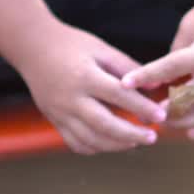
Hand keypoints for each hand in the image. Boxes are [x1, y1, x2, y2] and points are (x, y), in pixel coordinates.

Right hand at [16, 23, 166, 153]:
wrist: (32, 47)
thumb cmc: (71, 45)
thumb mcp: (101, 49)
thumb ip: (128, 68)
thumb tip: (156, 87)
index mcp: (85, 77)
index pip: (119, 97)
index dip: (143, 108)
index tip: (161, 116)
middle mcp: (71, 98)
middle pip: (105, 125)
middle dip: (132, 135)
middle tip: (152, 137)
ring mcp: (59, 113)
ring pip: (91, 140)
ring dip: (116, 145)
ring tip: (135, 142)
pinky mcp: (54, 120)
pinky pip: (75, 143)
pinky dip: (95, 148)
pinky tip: (111, 143)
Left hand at [121, 0, 193, 138]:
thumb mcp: (190, 25)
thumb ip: (175, 54)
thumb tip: (161, 81)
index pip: (169, 68)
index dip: (145, 76)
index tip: (124, 85)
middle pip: (188, 100)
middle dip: (165, 110)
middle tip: (145, 114)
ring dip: (183, 122)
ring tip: (164, 122)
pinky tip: (191, 132)